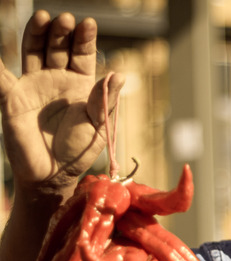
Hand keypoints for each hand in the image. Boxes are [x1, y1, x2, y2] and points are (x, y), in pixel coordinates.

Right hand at [0, 10, 122, 193]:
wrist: (51, 174)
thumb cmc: (79, 151)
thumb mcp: (98, 125)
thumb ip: (106, 100)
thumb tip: (120, 74)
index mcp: (81, 85)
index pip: (83, 54)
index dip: (85, 39)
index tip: (88, 23)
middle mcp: (57, 80)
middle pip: (58, 47)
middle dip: (62, 32)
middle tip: (65, 18)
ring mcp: (34, 85)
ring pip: (34, 51)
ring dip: (38, 34)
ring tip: (44, 17)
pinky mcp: (13, 96)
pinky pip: (2, 76)